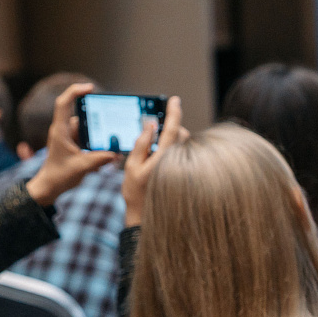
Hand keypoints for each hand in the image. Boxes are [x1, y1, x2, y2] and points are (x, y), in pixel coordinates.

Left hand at [24, 82, 117, 206]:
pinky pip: (89, 140)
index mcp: (60, 130)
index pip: (64, 103)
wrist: (49, 188)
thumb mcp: (81, 167)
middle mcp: (64, 131)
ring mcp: (69, 137)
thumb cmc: (58, 176)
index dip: (76, 91)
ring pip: (88, 130)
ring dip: (98, 139)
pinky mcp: (74, 145)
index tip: (91, 88)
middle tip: (110, 131)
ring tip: (107, 151)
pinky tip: (104, 159)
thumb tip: (117, 154)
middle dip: (98, 124)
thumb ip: (100, 159)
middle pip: (83, 117)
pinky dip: (97, 148)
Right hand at [122, 95, 186, 226]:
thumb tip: (150, 124)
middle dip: (169, 129)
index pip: (172, 128)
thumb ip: (141, 143)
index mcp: (164, 157)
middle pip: (179, 134)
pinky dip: (173, 151)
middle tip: (153, 134)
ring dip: (171, 141)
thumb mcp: (131, 166)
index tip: (174, 99)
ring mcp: (183, 166)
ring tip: (154, 154)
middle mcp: (178, 160)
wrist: (146, 217)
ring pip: (182, 144)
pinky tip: (162, 162)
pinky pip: (182, 153)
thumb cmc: (136, 194)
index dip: (173, 111)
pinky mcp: (186, 171)